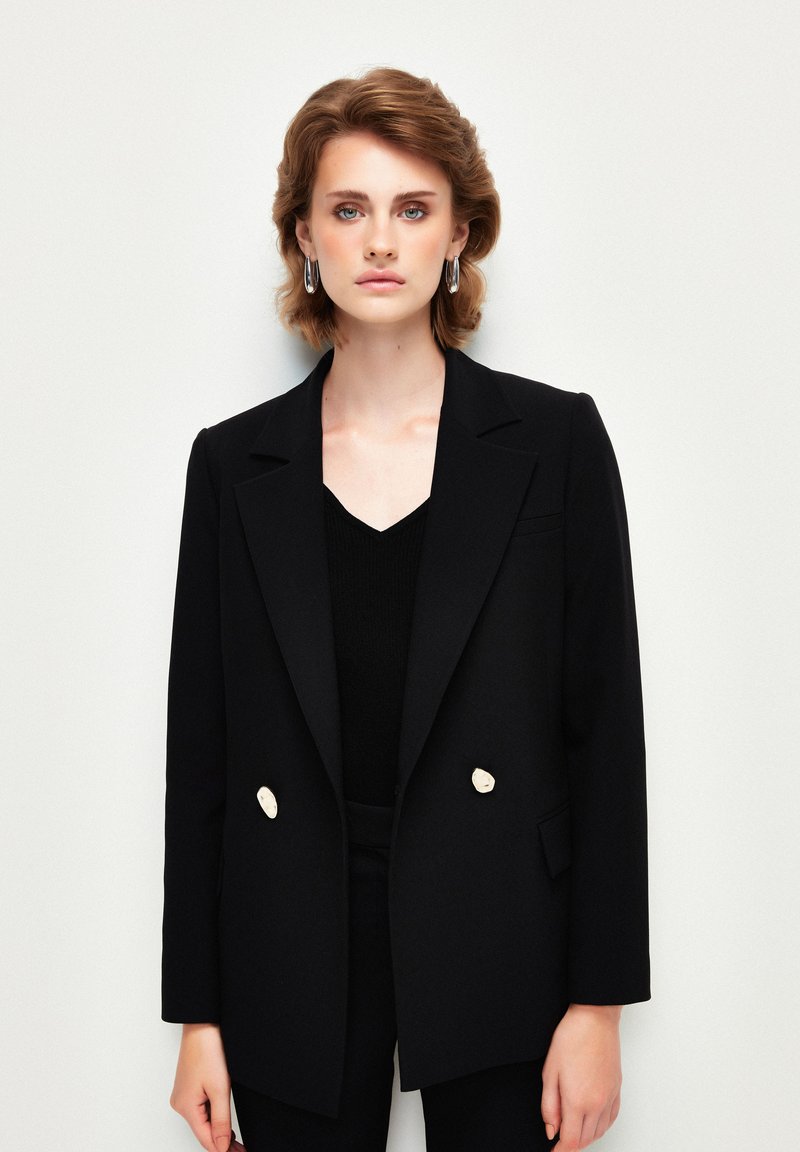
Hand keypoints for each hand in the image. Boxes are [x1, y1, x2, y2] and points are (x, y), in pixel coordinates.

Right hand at [170, 1023, 239, 1151]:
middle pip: (203, 1132)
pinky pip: (200, 1110)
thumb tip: (221, 1147)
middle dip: (222, 1143)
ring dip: (218, 1131)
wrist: (202, 1025)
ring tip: (237, 1142)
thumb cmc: (208, 1050)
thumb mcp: (220, 1088)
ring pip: (202, 1121)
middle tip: (242, 1149)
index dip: (224, 1150)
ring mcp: (183, 1095)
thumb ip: (220, 1120)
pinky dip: (212, 1117)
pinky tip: (224, 1123)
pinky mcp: (188, 1088)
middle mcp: (180, 1104)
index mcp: (186, 1107)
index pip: (206, 1139)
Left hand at [540, 1004, 621, 1149]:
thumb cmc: (571, 1038)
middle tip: (558, 1139)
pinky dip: (601, 1127)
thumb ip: (549, 1106)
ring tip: (572, 1131)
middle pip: (585, 1140)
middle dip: (571, 1144)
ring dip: (585, 1138)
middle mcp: (597, 1104)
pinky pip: (611, 1119)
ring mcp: (610, 1097)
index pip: (571, 1141)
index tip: (553, 1151)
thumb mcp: (549, 1072)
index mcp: (578, 1101)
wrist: (595, 1018)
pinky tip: (592, 1123)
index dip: (560, 1151)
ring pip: (599, 1132)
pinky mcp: (617, 1089)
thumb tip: (551, 1130)